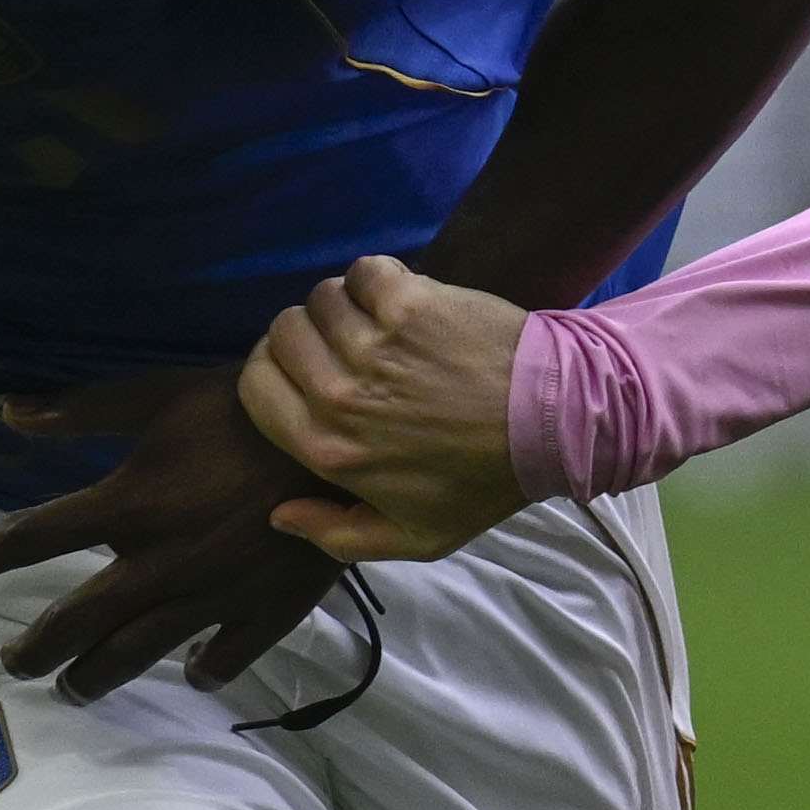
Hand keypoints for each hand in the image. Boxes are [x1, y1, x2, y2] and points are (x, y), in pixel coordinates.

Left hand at [0, 372, 357, 701]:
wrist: (341, 445)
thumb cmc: (247, 406)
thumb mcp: (158, 393)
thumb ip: (82, 409)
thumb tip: (6, 411)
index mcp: (126, 507)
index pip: (31, 538)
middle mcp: (156, 565)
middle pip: (78, 619)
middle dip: (39, 648)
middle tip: (16, 665)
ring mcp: (210, 597)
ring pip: (140, 652)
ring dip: (99, 676)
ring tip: (76, 690)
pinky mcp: (263, 611)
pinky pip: (226, 656)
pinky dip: (207, 669)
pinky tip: (195, 675)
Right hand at [239, 256, 547, 561]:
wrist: (553, 424)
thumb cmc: (483, 483)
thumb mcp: (414, 538)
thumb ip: (338, 535)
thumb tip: (279, 515)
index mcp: (328, 449)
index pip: (255, 387)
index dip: (270, 371)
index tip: (301, 370)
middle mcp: (341, 395)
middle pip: (281, 334)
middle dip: (306, 336)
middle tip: (345, 346)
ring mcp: (375, 345)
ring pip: (321, 298)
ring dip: (345, 305)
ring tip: (378, 323)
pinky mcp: (411, 304)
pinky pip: (365, 272)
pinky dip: (378, 279)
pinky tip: (403, 299)